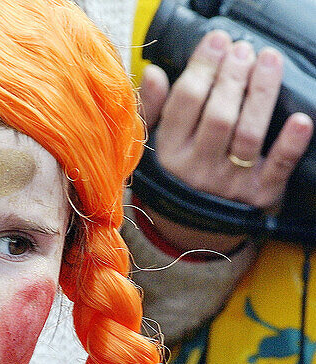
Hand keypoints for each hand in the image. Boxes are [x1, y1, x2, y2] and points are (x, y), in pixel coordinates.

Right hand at [138, 31, 313, 252]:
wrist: (191, 231)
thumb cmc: (176, 175)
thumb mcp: (154, 146)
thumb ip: (153, 110)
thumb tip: (154, 74)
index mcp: (170, 153)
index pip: (186, 101)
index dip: (204, 66)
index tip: (218, 42)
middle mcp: (197, 170)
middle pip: (219, 116)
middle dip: (233, 76)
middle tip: (244, 50)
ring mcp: (228, 184)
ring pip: (247, 135)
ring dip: (261, 94)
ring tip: (268, 61)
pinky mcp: (257, 195)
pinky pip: (277, 168)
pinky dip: (291, 145)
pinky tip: (301, 121)